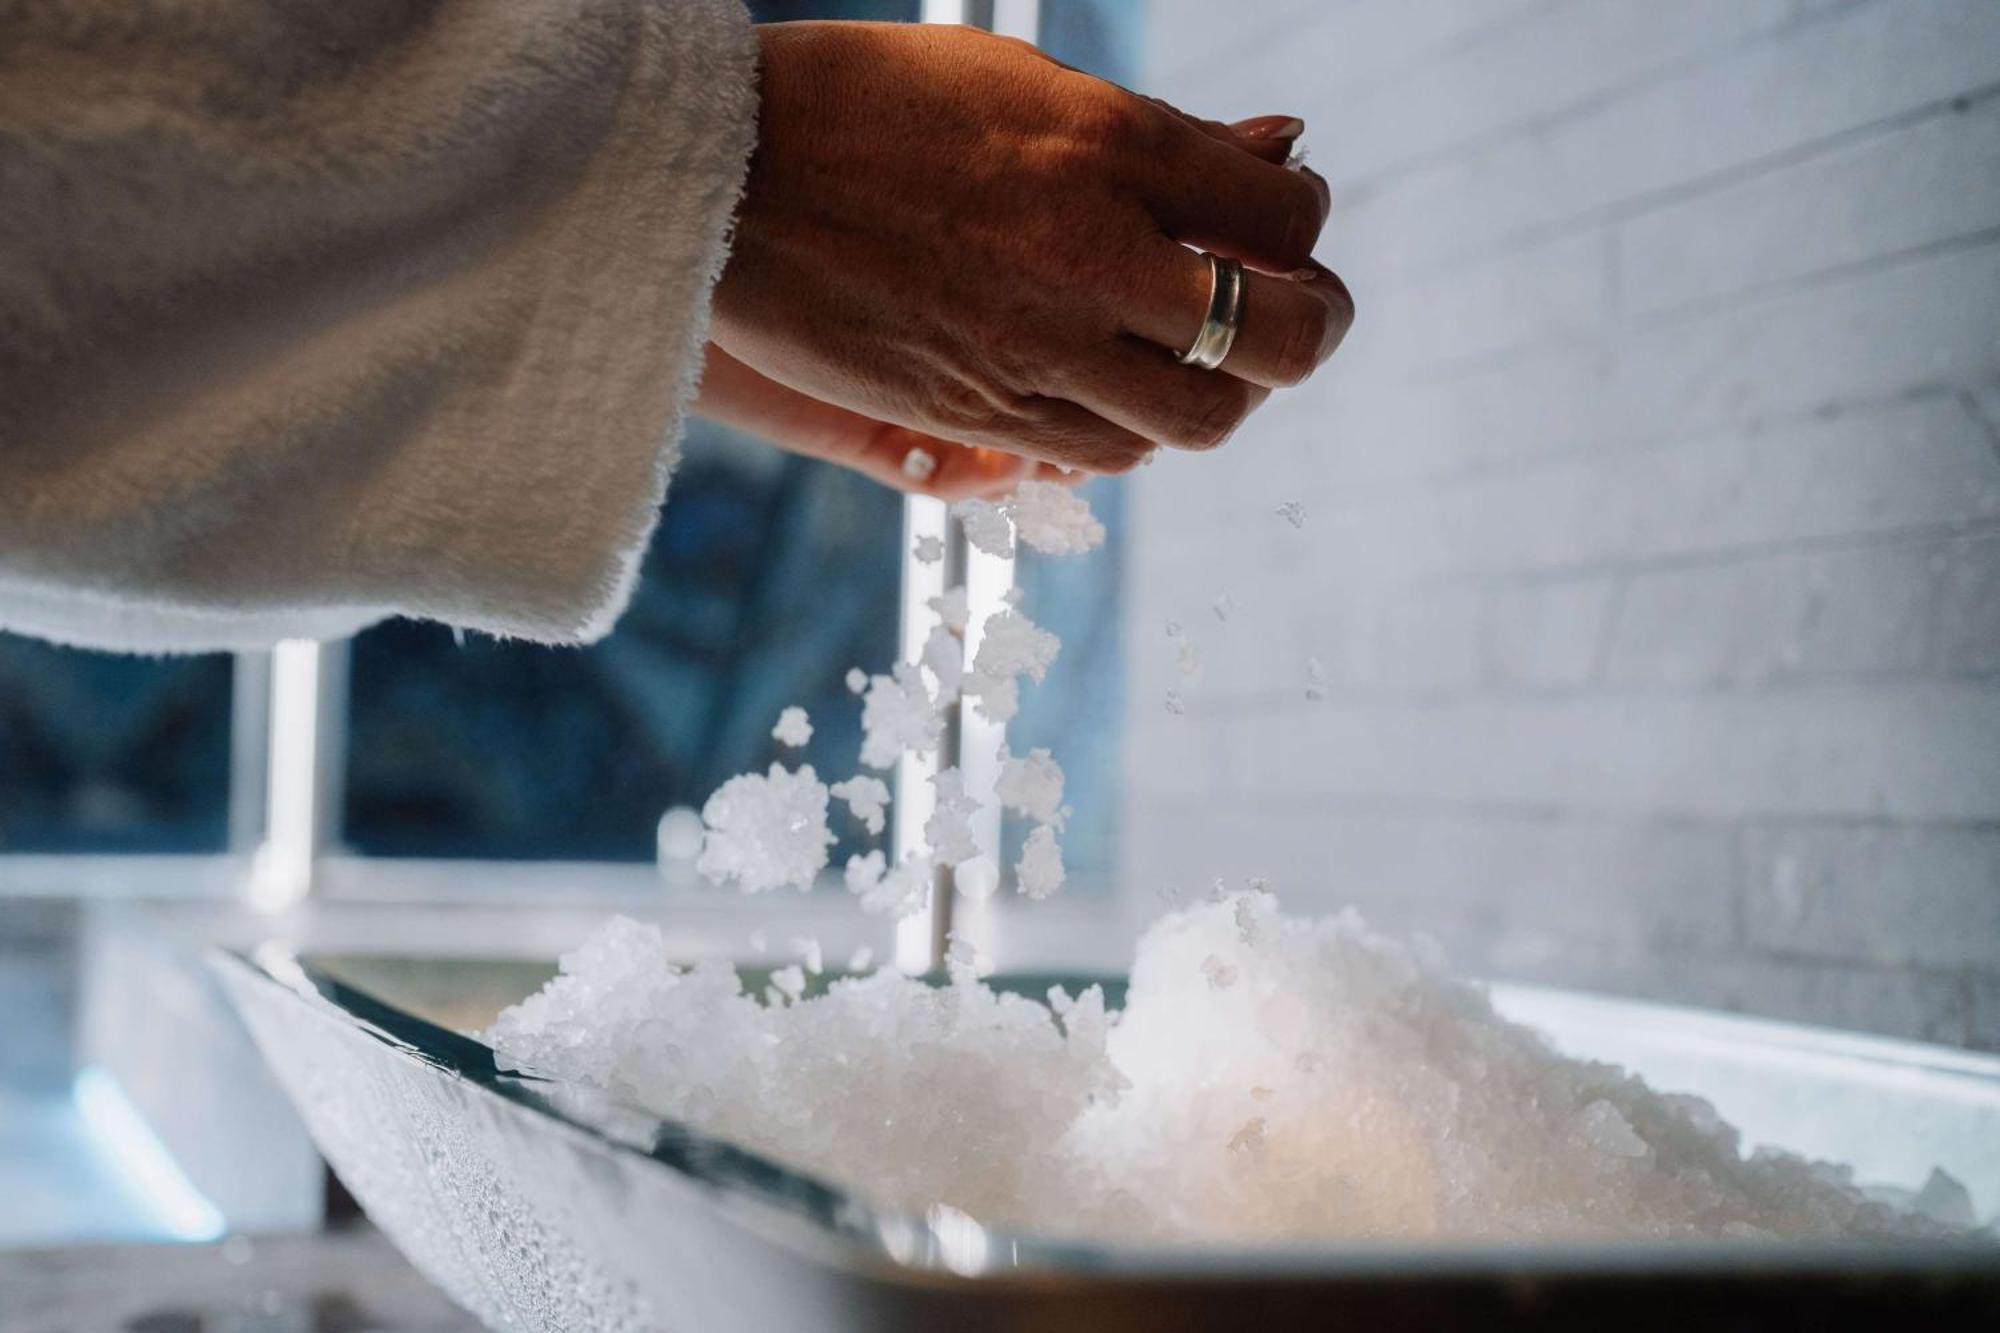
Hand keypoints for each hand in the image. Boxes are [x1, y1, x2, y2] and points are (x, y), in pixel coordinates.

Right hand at [711, 22, 1352, 477]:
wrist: (723, 182)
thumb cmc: (870, 104)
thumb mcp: (1025, 86)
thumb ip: (1163, 136)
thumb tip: (1279, 152)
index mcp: (1109, 151)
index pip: (1283, 219)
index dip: (1304, 226)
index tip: (1283, 223)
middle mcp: (1089, 261)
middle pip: (1274, 341)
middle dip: (1312, 329)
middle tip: (1301, 311)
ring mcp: (1036, 352)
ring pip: (1201, 421)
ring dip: (1228, 390)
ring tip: (1207, 355)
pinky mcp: (981, 417)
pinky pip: (1109, 454)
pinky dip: (1140, 426)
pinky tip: (1120, 384)